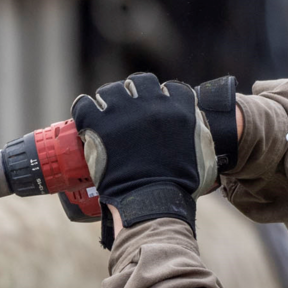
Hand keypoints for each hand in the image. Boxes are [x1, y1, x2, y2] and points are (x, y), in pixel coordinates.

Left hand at [72, 72, 200, 247]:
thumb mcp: (203, 156)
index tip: (153, 110)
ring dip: (108, 102)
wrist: (152, 203)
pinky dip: (83, 110)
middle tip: (127, 115)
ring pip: (110, 91)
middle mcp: (152, 103)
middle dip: (134, 96)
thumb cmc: (180, 187)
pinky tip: (85, 120)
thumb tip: (196, 126)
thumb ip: (200, 135)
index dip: (160, 99)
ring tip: (105, 118)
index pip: (169, 89)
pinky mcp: (99, 124)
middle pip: (138, 84)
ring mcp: (124, 111)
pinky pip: (84, 104)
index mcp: (179, 108)